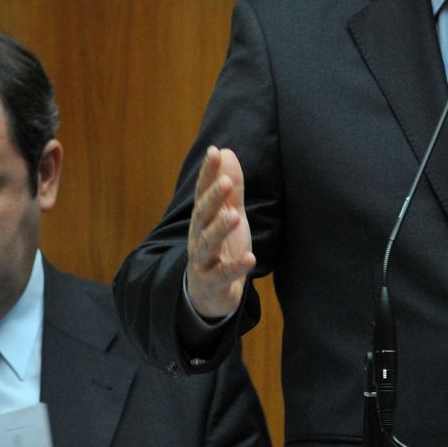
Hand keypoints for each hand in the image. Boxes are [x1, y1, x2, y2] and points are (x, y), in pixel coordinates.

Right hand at [186, 145, 254, 320]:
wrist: (209, 295)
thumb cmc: (221, 249)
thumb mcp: (228, 215)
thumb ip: (230, 188)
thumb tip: (226, 151)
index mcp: (202, 219)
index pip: (202, 192)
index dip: (208, 173)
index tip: (214, 152)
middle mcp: (198, 237)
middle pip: (203, 215)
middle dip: (213, 198)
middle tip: (226, 181)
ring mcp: (203, 261)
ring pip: (208, 243)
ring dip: (220, 229)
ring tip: (234, 216)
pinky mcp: (212, 283)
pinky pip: (222, 275)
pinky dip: (235, 267)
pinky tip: (249, 258)